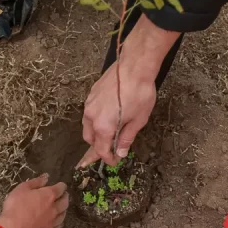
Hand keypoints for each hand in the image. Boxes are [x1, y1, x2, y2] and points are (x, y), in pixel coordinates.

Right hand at [0, 174, 68, 227]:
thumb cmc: (15, 207)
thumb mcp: (22, 189)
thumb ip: (35, 182)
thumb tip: (46, 177)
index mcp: (49, 196)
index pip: (60, 188)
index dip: (62, 186)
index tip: (61, 185)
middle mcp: (54, 209)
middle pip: (65, 202)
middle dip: (65, 197)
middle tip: (64, 195)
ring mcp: (52, 222)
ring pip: (63, 215)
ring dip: (64, 210)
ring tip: (62, 208)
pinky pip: (57, 226)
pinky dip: (59, 222)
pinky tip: (58, 222)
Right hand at [77, 14, 178, 167]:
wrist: (134, 66)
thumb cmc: (140, 93)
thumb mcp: (138, 120)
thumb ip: (126, 138)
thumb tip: (120, 152)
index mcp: (103, 126)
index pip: (100, 150)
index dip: (108, 158)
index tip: (115, 161)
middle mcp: (91, 116)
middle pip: (90, 139)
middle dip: (98, 147)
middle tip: (111, 150)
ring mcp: (89, 104)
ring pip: (87, 126)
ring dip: (96, 133)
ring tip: (109, 134)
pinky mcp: (91, 94)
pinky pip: (89, 113)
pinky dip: (96, 120)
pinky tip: (108, 117)